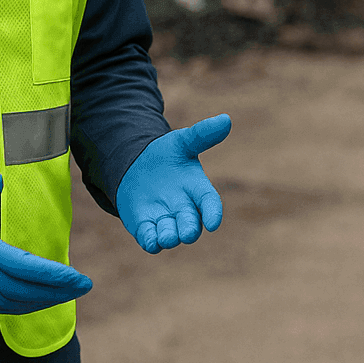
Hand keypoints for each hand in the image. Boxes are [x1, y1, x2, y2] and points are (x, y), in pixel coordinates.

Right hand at [0, 172, 91, 313]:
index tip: (79, 278)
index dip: (56, 276)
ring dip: (42, 301)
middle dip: (58, 291)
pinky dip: (22, 305)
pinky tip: (34, 300)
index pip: (27, 269)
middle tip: (84, 286)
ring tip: (66, 294)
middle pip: (27, 292)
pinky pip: (0, 306)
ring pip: (15, 303)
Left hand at [116, 114, 230, 252]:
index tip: (214, 223)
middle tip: (187, 232)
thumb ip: (202, 134)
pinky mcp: (147, 228)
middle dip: (189, 229)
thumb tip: (226, 119)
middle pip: (191, 225)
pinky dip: (151, 242)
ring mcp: (166, 221)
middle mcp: (184, 209)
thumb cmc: (166, 155)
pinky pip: (151, 242)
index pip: (210, 203)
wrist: (137, 166)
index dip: (213, 213)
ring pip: (171, 237)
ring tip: (166, 234)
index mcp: (197, 188)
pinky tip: (150, 238)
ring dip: (170, 237)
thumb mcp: (182, 141)